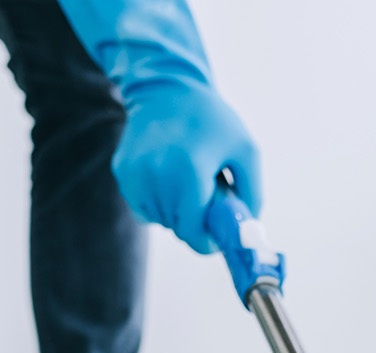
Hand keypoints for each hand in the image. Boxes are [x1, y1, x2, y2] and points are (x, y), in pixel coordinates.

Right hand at [112, 76, 261, 253]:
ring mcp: (135, 173)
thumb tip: (247, 231)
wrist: (167, 88)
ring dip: (176, 211)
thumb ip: (252, 193)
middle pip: (177, 228)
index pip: (193, 231)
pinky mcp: (123, 171)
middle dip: (195, 221)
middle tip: (206, 197)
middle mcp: (157, 174)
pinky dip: (158, 200)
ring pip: (159, 219)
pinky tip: (167, 175)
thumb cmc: (212, 120)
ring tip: (186, 180)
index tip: (215, 235)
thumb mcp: (246, 151)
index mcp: (190, 170)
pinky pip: (143, 206)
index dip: (207, 240)